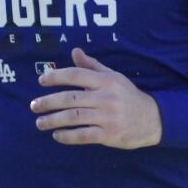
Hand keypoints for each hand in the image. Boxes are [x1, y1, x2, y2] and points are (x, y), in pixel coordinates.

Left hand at [31, 47, 162, 147]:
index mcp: (106, 81)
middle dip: (48, 102)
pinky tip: (57, 135)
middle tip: (34, 105)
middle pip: (70, 99)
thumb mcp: (113, 77)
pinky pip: (83, 135)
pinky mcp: (109, 135)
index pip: (76, 75)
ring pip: (73, 118)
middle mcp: (106, 98)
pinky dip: (67, 136)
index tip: (41, 81)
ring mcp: (108, 117)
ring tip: (40, 122)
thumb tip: (74, 51)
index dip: (55, 77)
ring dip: (53, 120)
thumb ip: (92, 66)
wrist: (153, 119)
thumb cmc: (128, 96)